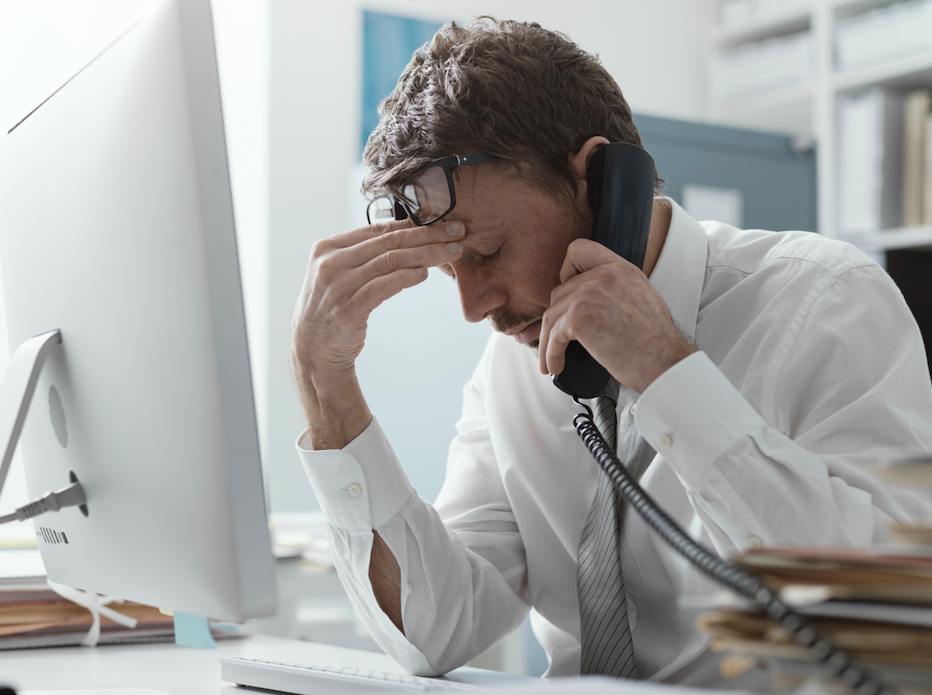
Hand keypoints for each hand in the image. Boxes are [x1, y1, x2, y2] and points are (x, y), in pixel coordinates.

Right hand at [292, 218, 465, 378]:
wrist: (312, 352)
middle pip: (389, 242)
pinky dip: (406, 278)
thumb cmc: (332, 310)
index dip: (414, 223)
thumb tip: (407, 236)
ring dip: (426, 255)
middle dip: (428, 235)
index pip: (378, 228)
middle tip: (458, 232)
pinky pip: (383, 287)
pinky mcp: (347, 310)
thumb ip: (363, 255)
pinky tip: (425, 275)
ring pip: (390, 261)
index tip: (443, 222)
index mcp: (327, 247)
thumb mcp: (339, 274)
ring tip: (451, 253)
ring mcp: (337, 286)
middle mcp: (330, 263)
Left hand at [538, 239, 694, 393]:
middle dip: (556, 318)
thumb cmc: (656, 341)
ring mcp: (589, 293)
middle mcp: (604, 274)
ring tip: (552, 359)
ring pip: (552, 315)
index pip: (579, 250)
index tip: (567, 295)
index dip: (566, 271)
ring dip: (548, 341)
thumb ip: (616, 290)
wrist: (664, 360)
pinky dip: (550, 354)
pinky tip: (555, 366)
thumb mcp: (642, 298)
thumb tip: (596, 303)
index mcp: (620, 267)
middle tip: (558, 338)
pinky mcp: (579, 316)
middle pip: (560, 291)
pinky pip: (553, 335)